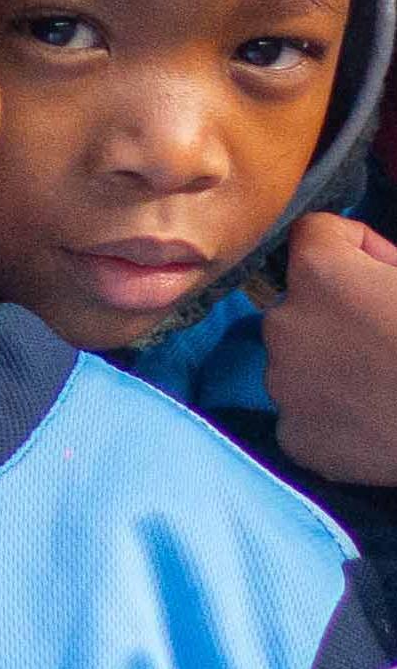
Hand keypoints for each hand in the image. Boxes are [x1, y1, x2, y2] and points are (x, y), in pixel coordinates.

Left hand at [260, 214, 396, 484]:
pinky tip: (374, 419)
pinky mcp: (293, 436)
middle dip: (340, 311)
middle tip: (388, 336)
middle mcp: (283, 323)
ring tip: (383, 382)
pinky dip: (334, 414)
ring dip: (333, 362)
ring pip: (300, 359)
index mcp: (319, 273)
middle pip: (302, 301)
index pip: (314, 232)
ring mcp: (282, 385)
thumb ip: (387, 262)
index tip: (386, 272)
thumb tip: (375, 273)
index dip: (356, 245)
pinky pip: (307, 412)